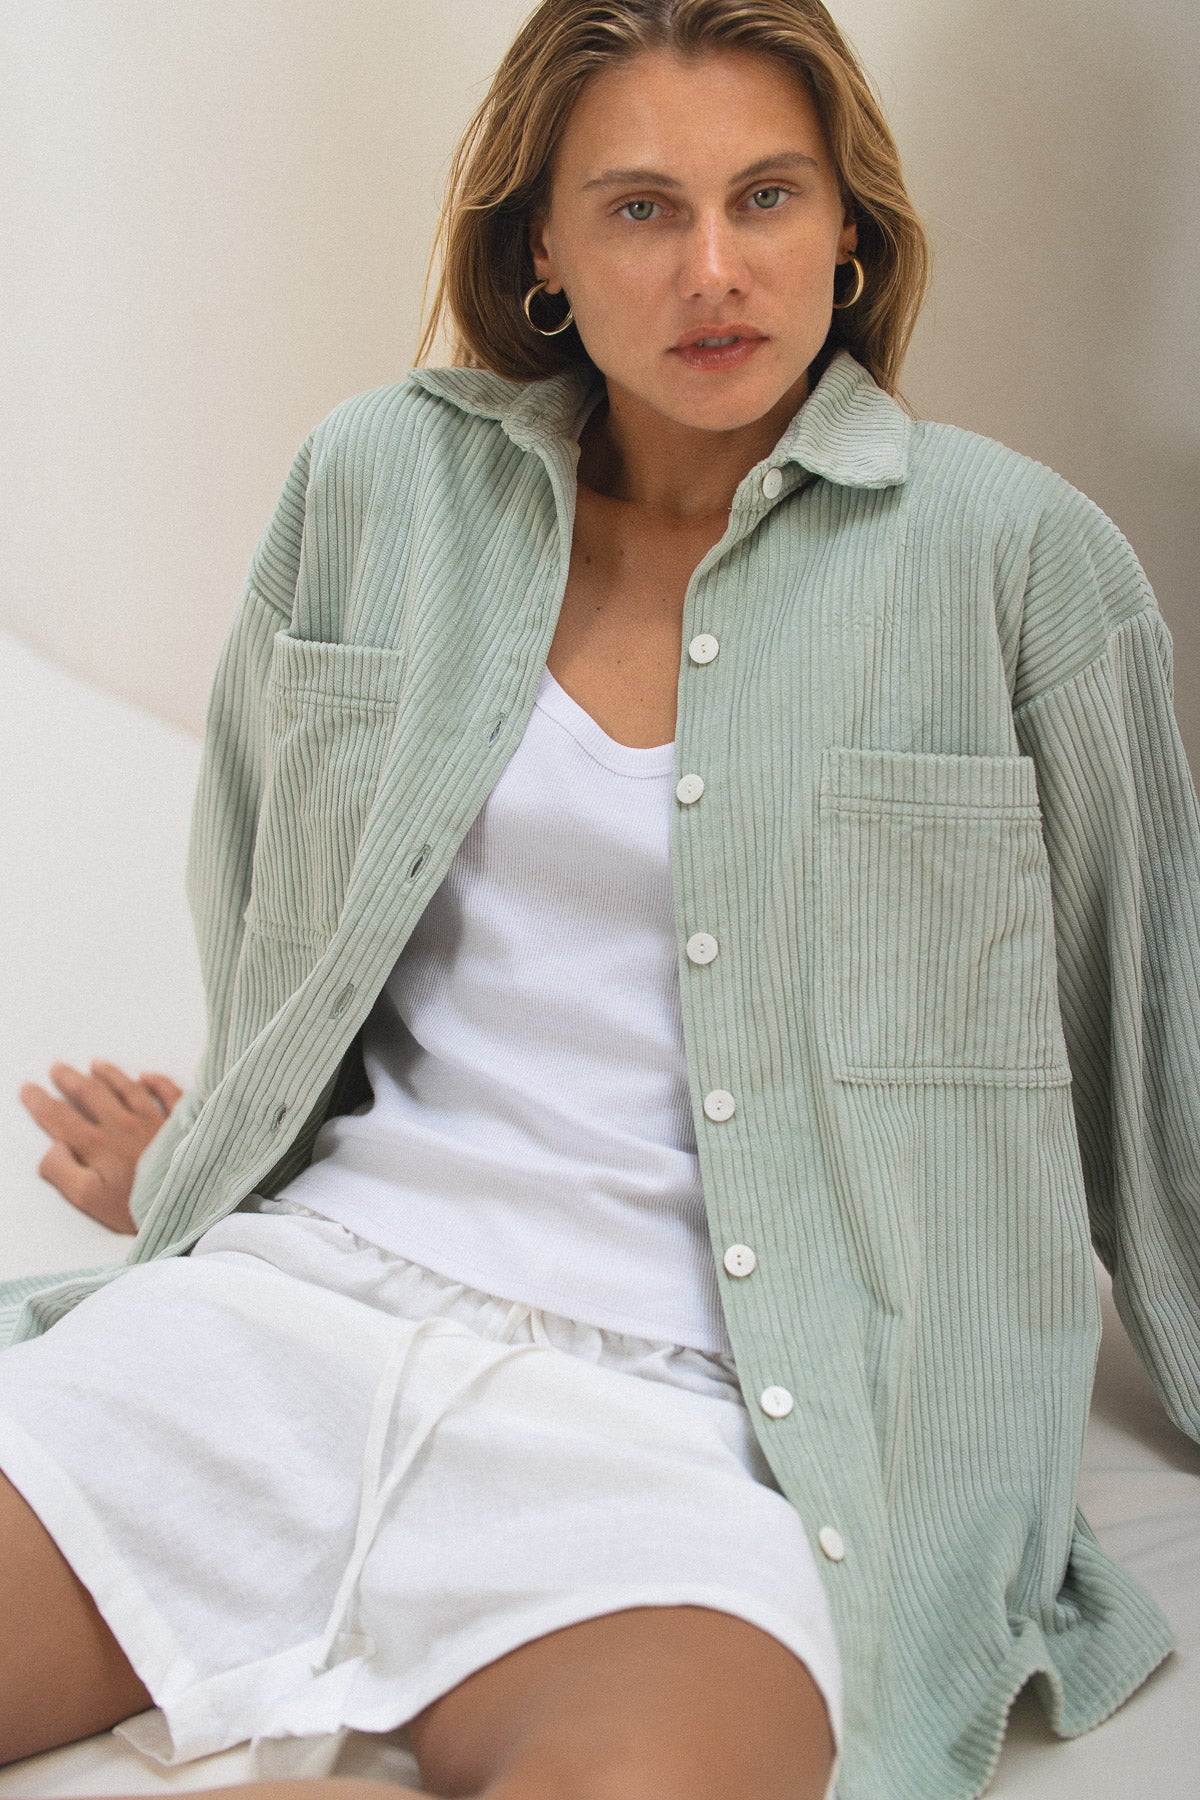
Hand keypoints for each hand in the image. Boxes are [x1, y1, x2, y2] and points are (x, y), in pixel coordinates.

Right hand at [18, 1060, 183, 1234]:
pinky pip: (170, 1095)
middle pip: (92, 1095)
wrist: (189, 1205)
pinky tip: (148, 1075)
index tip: (29, 1088)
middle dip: (72, 1080)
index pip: (61, 1118)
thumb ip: (63, 1171)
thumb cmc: (137, 1209)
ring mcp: (155, 1122)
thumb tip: (52, 1146)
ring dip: (110, 1074)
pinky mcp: (182, 1124)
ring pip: (128, 1089)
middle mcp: (124, 1126)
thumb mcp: (89, 1199)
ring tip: (96, 1063)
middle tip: (58, 1067)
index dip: (41, 1102)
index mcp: (98, 1145)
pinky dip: (158, 1082)